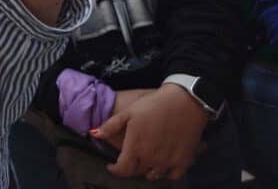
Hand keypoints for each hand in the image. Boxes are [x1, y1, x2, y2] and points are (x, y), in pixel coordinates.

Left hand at [92, 84, 209, 181]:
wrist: (184, 101)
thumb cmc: (153, 105)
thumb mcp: (128, 112)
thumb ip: (110, 126)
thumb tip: (94, 134)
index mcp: (136, 147)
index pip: (123, 169)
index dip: (115, 170)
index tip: (111, 166)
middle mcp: (151, 158)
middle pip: (137, 171)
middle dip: (130, 167)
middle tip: (128, 158)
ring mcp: (168, 162)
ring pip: (153, 175)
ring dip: (146, 170)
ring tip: (144, 160)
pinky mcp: (184, 161)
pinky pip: (172, 176)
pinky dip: (165, 173)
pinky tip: (161, 164)